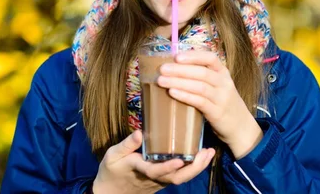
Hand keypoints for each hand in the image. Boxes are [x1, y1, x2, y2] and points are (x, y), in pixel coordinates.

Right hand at [92, 130, 214, 193]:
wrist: (111, 192)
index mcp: (140, 170)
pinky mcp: (164, 179)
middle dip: (194, 168)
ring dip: (197, 167)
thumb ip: (126, 145)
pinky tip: (201, 154)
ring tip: (209, 152)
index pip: (156, 171)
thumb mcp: (113, 156)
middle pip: (177, 178)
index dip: (167, 167)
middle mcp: (154, 178)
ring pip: (181, 178)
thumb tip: (139, 132)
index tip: (179, 160)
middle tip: (206, 153)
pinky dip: (193, 166)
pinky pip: (181, 175)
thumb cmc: (111, 171)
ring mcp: (160, 180)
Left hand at [157, 51, 262, 158]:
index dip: (194, 56)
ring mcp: (222, 98)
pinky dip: (185, 96)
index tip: (177, 56)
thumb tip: (173, 69)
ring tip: (162, 81)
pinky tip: (172, 93)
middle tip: (162, 69)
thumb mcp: (218, 86)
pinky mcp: (217, 112)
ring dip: (179, 82)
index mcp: (223, 73)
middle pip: (202, 72)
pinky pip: (200, 102)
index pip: (211, 58)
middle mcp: (224, 83)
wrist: (241, 127)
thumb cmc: (223, 104)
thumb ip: (202, 78)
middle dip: (180, 69)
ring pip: (200, 86)